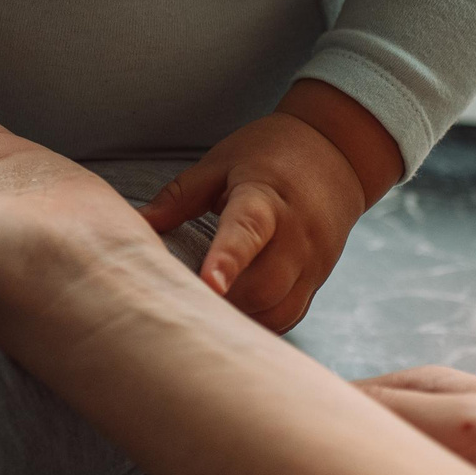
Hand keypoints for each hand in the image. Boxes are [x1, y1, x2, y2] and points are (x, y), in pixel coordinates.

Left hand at [141, 109, 367, 332]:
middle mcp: (297, 235)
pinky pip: (289, 316)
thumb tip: (138, 224)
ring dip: (241, 315)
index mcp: (265, 198)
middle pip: (264, 286)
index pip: (247, 230)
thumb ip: (179, 196)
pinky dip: (260, 321)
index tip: (210, 284)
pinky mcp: (318, 280)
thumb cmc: (270, 156)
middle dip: (224, 300)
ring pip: (278, 310)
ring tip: (210, 305)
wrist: (336, 153)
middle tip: (188, 296)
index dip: (228, 259)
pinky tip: (235, 312)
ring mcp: (313, 262)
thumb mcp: (221, 164)